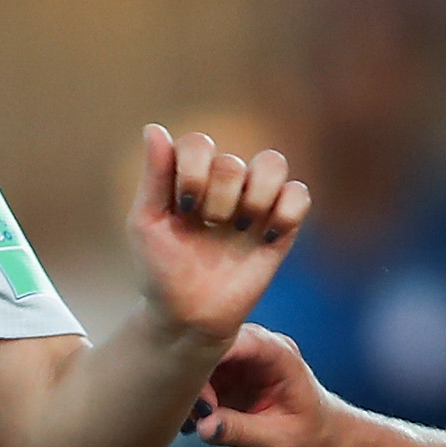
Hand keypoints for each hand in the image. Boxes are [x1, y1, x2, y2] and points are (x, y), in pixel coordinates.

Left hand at [126, 125, 308, 343]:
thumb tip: (154, 128)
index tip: (184, 207)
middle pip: (232, 162)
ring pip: (273, 162)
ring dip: (256, 194)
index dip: (194, 170)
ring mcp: (254, 204)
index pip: (200, 144)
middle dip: (219, 198)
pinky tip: (265, 235)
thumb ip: (154, 177)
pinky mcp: (280, 227)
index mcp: (190, 177)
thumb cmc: (161, 271)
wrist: (188, 318)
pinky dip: (286, 209)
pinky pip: (299, 194)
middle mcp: (224, 184)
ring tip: (242, 226)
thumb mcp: (146, 224)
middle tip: (209, 226)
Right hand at [189, 325, 338, 446]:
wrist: (319, 440)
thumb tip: (203, 427)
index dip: (206, 357)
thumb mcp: (275, 441)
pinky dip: (194, 398)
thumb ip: (239, 432)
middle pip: (212, 345)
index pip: (235, 339)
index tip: (190, 389)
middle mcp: (260, 348)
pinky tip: (197, 422)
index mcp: (279, 355)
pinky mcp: (230, 374)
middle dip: (194, 377)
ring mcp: (243, 359)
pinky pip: (201, 377)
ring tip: (196, 423)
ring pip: (201, 361)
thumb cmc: (307, 438)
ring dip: (191, 390)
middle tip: (194, 414)